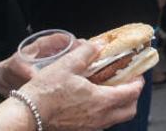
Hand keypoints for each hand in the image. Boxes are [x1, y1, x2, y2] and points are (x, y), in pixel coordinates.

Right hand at [22, 40, 142, 129]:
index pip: (132, 93)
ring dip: (119, 105)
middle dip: (133, 96)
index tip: (137, 73)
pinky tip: (93, 101)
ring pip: (116, 119)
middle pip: (129, 110)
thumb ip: (87, 52)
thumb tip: (100, 44)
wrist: (27, 113)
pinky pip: (101, 124)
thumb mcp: (67, 64)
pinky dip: (105, 113)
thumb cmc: (46, 91)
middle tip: (127, 82)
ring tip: (110, 90)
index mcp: (101, 100)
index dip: (138, 81)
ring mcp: (90, 127)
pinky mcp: (80, 130)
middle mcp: (100, 117)